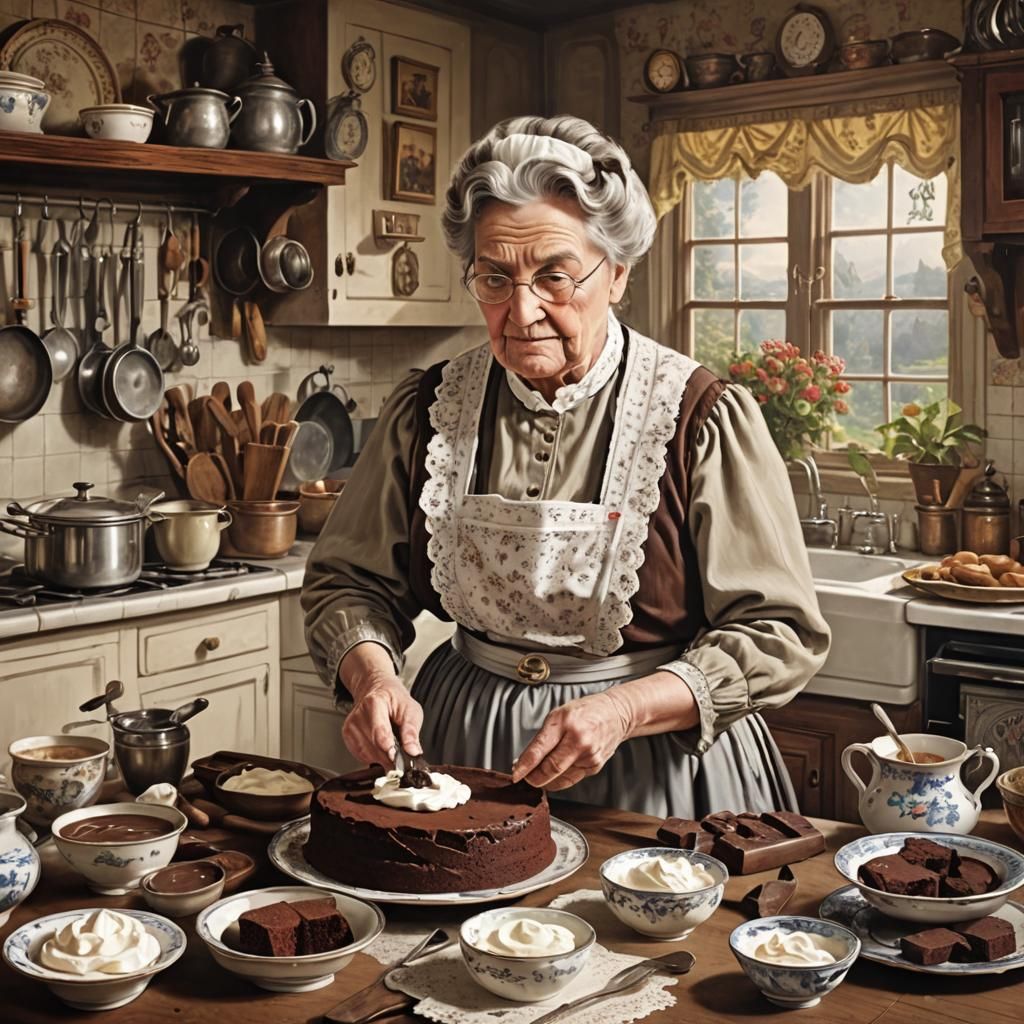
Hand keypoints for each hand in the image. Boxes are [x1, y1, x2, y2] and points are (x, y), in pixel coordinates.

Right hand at [342, 677, 423, 767]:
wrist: (377, 690)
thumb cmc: (394, 699)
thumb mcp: (411, 709)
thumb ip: (411, 731)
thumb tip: (413, 751)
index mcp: (374, 703)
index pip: (379, 733)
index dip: (390, 750)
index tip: (398, 760)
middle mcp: (358, 715)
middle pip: (374, 747)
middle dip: (390, 756)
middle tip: (402, 755)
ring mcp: (350, 726)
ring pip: (367, 755)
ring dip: (382, 757)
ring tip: (391, 745)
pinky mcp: (347, 736)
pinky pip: (361, 756)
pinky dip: (374, 756)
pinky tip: (380, 746)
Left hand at [511, 690, 631, 791]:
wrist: (616, 714)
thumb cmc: (585, 711)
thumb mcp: (558, 714)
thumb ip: (542, 737)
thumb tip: (524, 760)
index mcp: (564, 721)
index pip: (540, 749)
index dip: (525, 765)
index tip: (516, 774)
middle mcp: (578, 739)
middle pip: (550, 769)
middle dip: (533, 777)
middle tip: (524, 777)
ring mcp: (588, 755)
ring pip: (559, 778)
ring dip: (545, 779)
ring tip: (538, 773)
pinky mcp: (594, 766)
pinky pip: (570, 779)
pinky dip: (558, 779)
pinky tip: (554, 774)